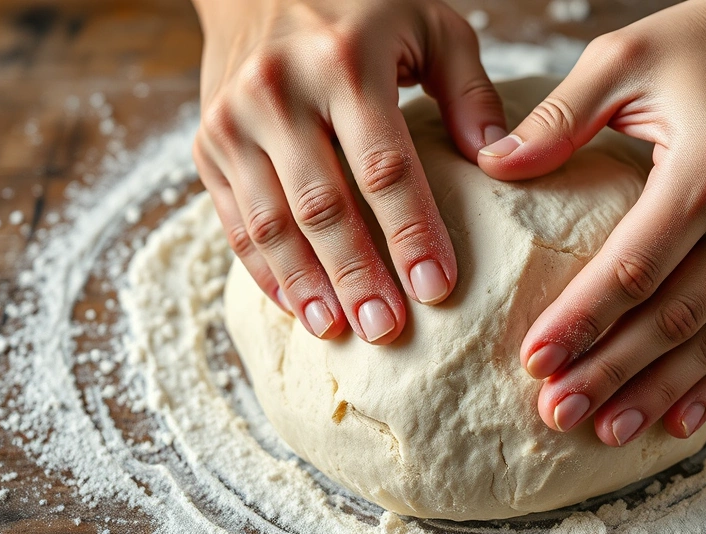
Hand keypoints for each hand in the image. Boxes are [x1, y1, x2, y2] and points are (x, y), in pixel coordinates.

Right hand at [192, 0, 505, 342]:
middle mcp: (279, 91)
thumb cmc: (360, 6)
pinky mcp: (206, 143)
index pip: (385, 167)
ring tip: (339, 330)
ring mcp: (233, 119)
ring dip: (307, 285)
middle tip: (387, 330)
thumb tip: (499, 160)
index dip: (412, 232)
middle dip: (357, 275)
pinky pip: (233, 220)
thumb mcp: (429, 24)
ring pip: (270, 222)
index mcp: (345, 63)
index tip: (438, 288)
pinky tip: (297, 305)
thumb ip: (469, 88)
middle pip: (323, 205)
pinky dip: (265, 270)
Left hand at [478, 0, 705, 444]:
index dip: (582, 320)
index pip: (634, 269)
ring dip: (657, 391)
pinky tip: (679, 421)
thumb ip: (558, 117)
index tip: (534, 360)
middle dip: (612, 372)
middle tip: (558, 413)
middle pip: (671, 318)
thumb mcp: (624, 57)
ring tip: (606, 432)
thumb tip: (492, 163)